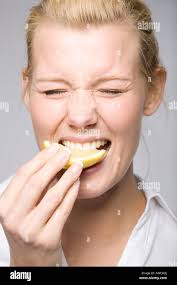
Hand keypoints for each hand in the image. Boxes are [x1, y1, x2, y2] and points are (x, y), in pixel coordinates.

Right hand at [0, 143, 82, 265]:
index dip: (40, 159)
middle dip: (54, 163)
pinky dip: (72, 192)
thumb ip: (32, 187)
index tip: (53, 148)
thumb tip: (51, 159)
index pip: (22, 175)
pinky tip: (77, 183)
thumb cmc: (27, 229)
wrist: (30, 261)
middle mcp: (13, 218)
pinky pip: (64, 209)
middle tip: (66, 152)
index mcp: (3, 206)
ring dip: (67, 176)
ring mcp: (30, 230)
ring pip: (52, 195)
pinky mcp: (47, 239)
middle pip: (36, 182)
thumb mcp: (21, 208)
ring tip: (77, 165)